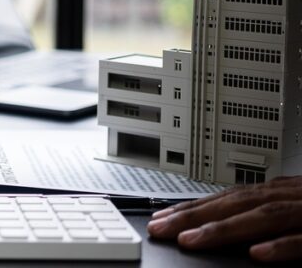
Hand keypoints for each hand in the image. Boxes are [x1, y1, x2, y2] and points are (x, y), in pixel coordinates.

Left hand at [147, 176, 301, 261]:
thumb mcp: (296, 210)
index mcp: (279, 193)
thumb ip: (264, 218)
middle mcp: (289, 197)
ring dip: (224, 228)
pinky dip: (280, 245)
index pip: (227, 199)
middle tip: (160, 228)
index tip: (161, 218)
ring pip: (262, 217)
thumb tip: (226, 228)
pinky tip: (256, 253)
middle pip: (235, 204)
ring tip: (190, 240)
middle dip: (194, 216)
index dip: (193, 207)